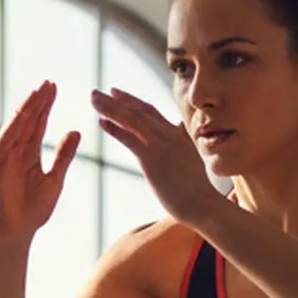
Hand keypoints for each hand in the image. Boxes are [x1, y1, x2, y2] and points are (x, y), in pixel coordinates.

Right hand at [0, 81, 79, 246]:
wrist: (15, 234)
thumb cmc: (32, 211)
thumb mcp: (55, 180)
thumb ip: (63, 155)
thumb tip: (76, 130)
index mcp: (29, 154)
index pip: (38, 124)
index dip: (45, 106)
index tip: (54, 88)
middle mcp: (15, 151)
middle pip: (27, 121)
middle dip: (37, 102)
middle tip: (49, 83)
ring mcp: (4, 157)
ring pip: (16, 128)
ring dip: (26, 110)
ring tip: (37, 93)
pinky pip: (4, 143)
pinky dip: (13, 128)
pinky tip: (22, 114)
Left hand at [89, 87, 222, 228]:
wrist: (203, 204)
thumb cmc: (197, 190)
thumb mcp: (190, 159)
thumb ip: (182, 143)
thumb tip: (180, 131)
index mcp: (176, 134)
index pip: (150, 112)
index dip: (131, 101)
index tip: (115, 94)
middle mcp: (168, 134)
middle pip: (137, 111)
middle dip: (115, 100)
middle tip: (95, 93)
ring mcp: (160, 145)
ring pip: (131, 119)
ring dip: (110, 108)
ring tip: (93, 99)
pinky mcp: (152, 158)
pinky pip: (130, 138)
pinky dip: (115, 129)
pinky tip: (101, 122)